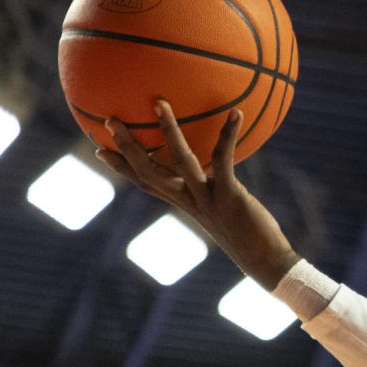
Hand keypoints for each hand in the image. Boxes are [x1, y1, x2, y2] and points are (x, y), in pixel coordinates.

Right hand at [97, 102, 299, 289]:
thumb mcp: (227, 214)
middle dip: (128, 146)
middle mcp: (191, 203)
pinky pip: (224, 160)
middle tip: (111, 119)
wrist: (267, 263)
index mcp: (186, 205)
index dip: (122, 168)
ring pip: (179, 162)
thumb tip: (221, 178)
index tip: (99, 150)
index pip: (147, 185)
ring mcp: (208, 200)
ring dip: (168, 131)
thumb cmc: (252, 237)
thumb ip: (218, 195)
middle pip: (150, 173)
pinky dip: (227, 135)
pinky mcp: (230, 196)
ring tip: (160, 103)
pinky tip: (235, 113)